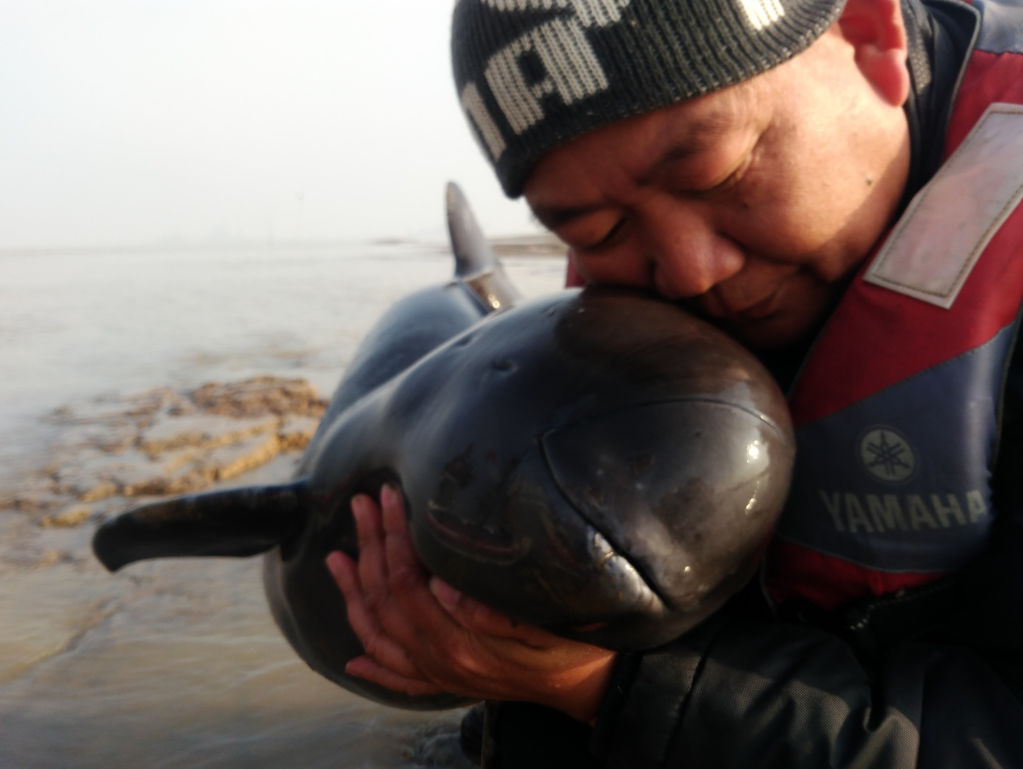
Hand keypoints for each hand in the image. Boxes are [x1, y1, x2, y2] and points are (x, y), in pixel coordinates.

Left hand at [325, 485, 616, 722]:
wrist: (588, 688)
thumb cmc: (571, 645)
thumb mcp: (547, 625)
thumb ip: (495, 614)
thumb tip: (445, 588)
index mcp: (459, 642)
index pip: (408, 582)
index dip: (393, 537)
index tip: (388, 498)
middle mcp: (439, 660)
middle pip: (387, 599)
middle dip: (371, 546)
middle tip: (362, 504)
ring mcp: (437, 674)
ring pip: (379, 634)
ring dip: (354, 594)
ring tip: (336, 558)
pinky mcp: (444, 682)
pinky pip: (396, 675)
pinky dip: (372, 663)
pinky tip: (354, 655)